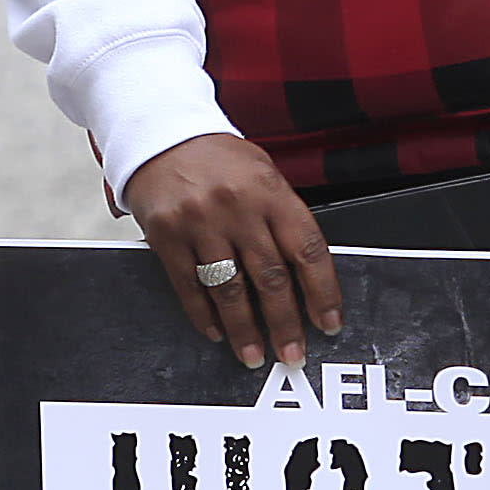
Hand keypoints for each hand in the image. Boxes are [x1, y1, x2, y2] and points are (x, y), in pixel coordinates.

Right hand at [121, 133, 339, 369]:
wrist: (160, 134)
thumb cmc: (217, 158)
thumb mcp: (262, 174)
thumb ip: (282, 219)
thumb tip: (304, 277)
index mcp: (270, 190)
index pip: (307, 249)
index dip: (322, 292)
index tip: (329, 323)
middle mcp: (237, 206)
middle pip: (270, 277)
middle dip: (284, 323)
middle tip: (292, 353)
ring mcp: (200, 222)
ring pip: (229, 289)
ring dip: (243, 329)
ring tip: (253, 354)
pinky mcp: (166, 235)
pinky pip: (189, 285)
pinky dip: (203, 314)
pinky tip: (215, 330)